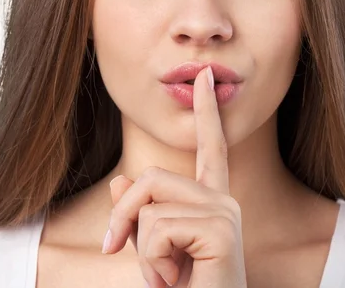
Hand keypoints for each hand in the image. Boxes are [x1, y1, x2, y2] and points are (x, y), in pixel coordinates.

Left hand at [103, 66, 246, 287]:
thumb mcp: (150, 255)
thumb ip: (138, 217)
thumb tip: (122, 180)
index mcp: (209, 204)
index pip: (210, 148)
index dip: (206, 112)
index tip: (205, 77)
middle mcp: (221, 202)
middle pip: (150, 177)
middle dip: (123, 218)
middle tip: (119, 254)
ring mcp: (224, 214)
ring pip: (150, 204)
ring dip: (141, 251)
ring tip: (166, 279)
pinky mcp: (222, 231)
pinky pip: (159, 228)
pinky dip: (153, 263)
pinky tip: (176, 282)